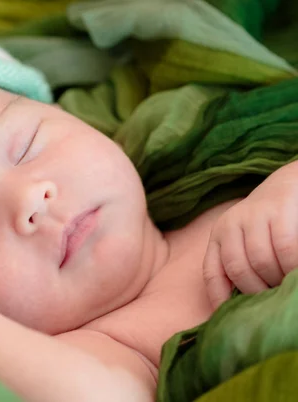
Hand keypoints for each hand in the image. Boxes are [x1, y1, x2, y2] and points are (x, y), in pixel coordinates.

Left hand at [203, 162, 297, 307]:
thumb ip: (244, 266)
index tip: (230, 321)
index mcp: (220, 236)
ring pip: (261, 262)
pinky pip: (285, 249)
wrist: (293, 181)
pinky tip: (295, 275)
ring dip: (277, 281)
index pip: (212, 272)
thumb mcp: (251, 241)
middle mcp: (230, 225)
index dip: (219, 299)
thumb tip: (242, 309)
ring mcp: (253, 216)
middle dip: (257, 292)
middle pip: (238, 270)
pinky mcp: (278, 210)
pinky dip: (292, 266)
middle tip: (272, 304)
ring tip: (286, 288)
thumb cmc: (274, 221)